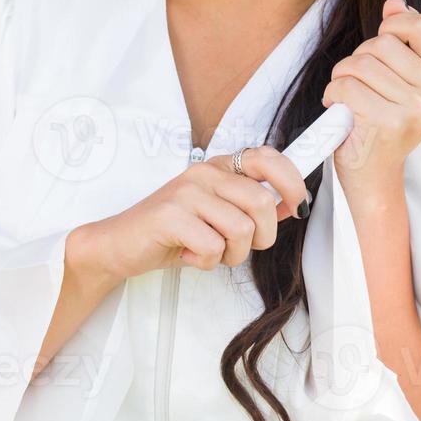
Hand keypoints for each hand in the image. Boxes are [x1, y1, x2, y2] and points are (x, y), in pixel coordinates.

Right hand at [76, 146, 309, 284]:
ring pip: (240, 228)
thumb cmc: (172, 232)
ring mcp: (186, 191)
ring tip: (208, 252)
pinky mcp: (170, 215)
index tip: (300, 204)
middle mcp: (203, 172)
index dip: (292, 181)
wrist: (120, 244)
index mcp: (218, 168)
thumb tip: (291, 203)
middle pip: (260, 202)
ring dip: (231, 255)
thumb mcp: (216, 215)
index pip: (267, 158)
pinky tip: (187, 254)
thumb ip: (249, 208)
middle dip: (261, 237)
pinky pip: (212, 247)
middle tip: (240, 248)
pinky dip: (205, 262)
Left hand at [320, 0, 420, 198]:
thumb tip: (395, 3)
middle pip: (383, 43)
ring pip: (360, 63)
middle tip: (362, 81)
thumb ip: (402, 38)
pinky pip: (345, 86)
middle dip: (360, 57)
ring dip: (343, 77)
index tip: (386, 34)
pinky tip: (342, 111)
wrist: (373, 173)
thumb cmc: (384, 119)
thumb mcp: (399, 76)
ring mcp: (416, 110)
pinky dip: (333, 95)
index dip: (396, 24)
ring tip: (351, 98)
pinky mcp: (388, 123)